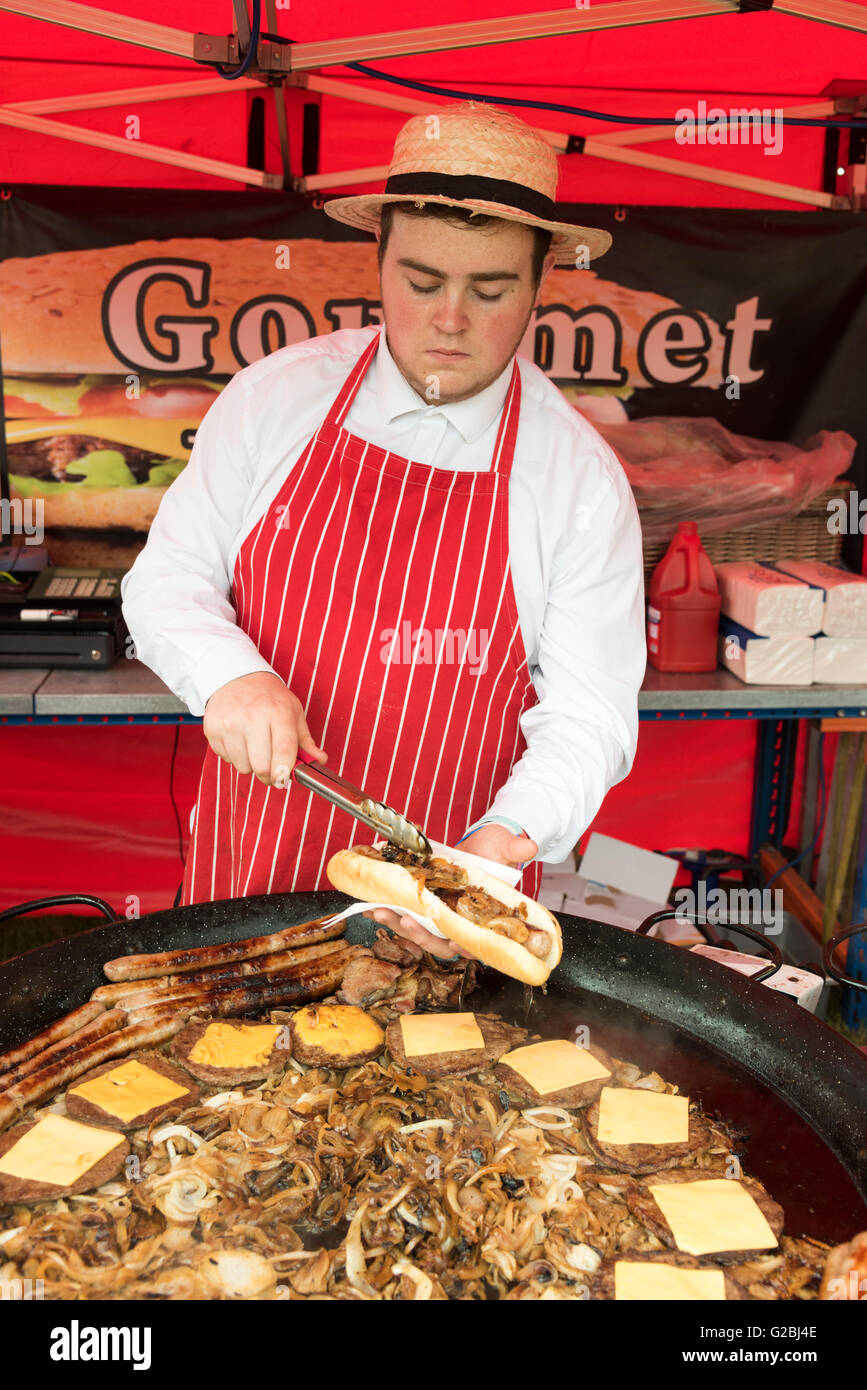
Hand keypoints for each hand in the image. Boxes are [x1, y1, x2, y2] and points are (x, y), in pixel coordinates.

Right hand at [203, 672, 326, 786]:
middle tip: (271, 767)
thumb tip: (321, 760)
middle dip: (269, 774)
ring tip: (253, 747)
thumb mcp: (293, 711)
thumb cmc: (268, 697)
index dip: (285, 772)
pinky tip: (239, 740)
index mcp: (278, 712)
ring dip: (250, 765)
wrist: (235, 677)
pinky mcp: (212, 729)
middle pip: (262, 766)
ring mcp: (230, 724)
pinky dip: (235, 756)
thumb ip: (306, 740)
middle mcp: (252, 717)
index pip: (284, 751)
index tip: (285, 778)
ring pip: (243, 767)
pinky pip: (227, 759)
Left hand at [361, 824, 536, 960]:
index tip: (458, 944)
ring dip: (398, 924)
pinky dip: (390, 911)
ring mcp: (442, 916)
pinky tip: (372, 905)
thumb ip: (515, 848)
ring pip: (420, 932)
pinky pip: (407, 915)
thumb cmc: (497, 849)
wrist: (482, 843)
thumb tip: (528, 846)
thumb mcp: (506, 846)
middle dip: (421, 935)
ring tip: (379, 911)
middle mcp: (462, 922)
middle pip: (442, 941)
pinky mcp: (426, 907)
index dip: (467, 946)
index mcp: (486, 916)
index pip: (478, 940)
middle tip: (405, 920)